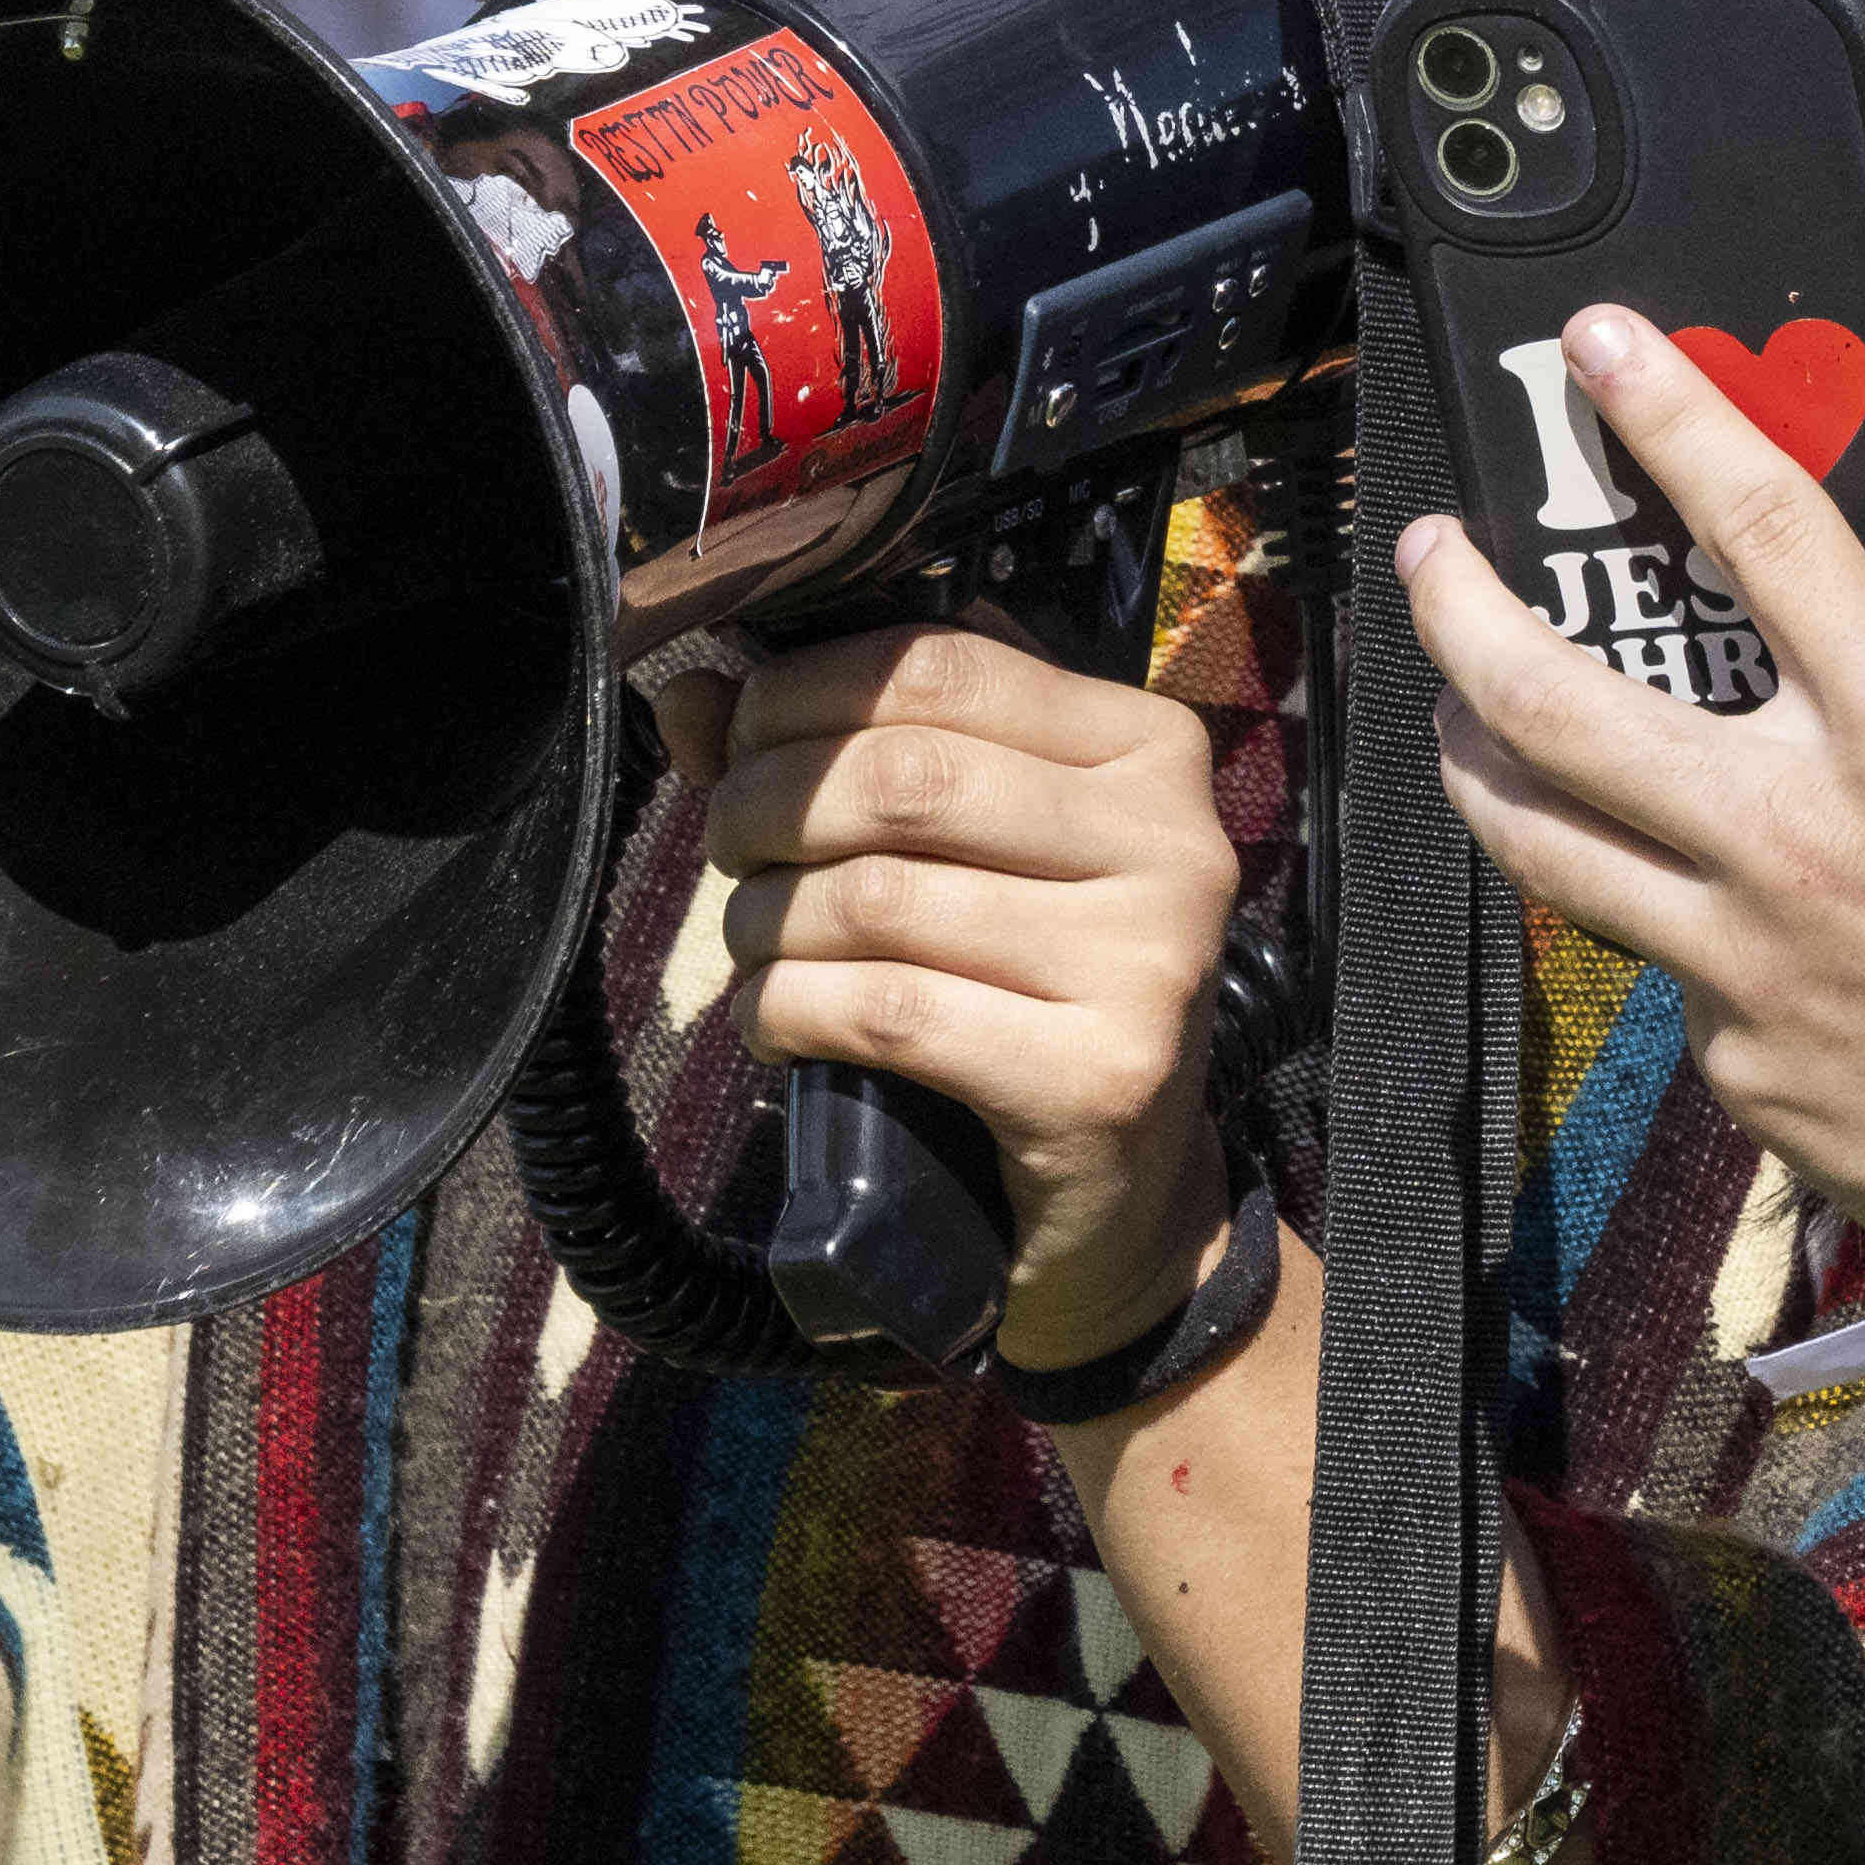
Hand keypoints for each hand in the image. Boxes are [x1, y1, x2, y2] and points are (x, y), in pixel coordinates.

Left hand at [685, 621, 1244, 1375]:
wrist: (1128, 1200)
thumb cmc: (1034, 992)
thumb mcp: (973, 850)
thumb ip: (856, 752)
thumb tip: (692, 697)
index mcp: (1151, 748)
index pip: (947, 663)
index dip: (808, 689)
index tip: (738, 737)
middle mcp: (1172, 842)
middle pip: (905, 776)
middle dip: (770, 805)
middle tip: (730, 849)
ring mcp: (1146, 964)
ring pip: (879, 899)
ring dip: (766, 921)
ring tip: (751, 946)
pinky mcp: (1099, 1080)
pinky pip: (887, 1014)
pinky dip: (790, 1010)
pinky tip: (771, 1022)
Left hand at [1408, 322, 1864, 1389]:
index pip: (1761, 530)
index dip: (1669, 415)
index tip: (1599, 345)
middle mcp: (1803, 850)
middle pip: (1563, 707)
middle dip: (1465, 609)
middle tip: (1427, 552)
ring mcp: (1755, 975)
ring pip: (1553, 851)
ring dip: (1482, 762)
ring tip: (1458, 708)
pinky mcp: (1746, 1078)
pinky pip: (1666, 965)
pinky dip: (1662, 905)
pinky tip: (1701, 884)